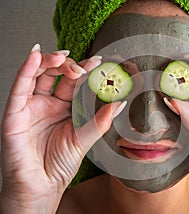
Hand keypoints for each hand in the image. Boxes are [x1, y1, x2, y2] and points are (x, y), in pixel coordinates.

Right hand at [0, 45, 123, 212]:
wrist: (40, 187)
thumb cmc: (59, 165)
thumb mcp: (84, 139)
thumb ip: (100, 121)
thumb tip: (120, 103)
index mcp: (64, 109)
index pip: (73, 83)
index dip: (84, 71)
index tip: (98, 62)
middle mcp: (47, 104)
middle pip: (56, 75)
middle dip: (69, 65)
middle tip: (82, 65)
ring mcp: (30, 106)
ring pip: (37, 75)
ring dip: (49, 62)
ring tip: (63, 57)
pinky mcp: (15, 112)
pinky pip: (19, 87)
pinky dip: (26, 69)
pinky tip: (36, 56)